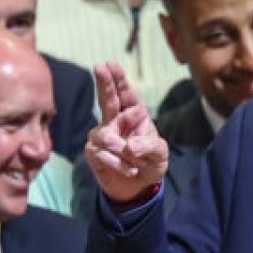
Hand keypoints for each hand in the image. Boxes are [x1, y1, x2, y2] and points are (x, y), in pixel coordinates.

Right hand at [85, 64, 168, 205]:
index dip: (118, 79)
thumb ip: (149, 147)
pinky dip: (120, 165)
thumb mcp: (159, 154)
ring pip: (108, 137)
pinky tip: (128, 169)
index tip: (110, 65)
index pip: (125, 93)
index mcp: (134, 114)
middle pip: (107, 99)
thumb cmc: (150, 162)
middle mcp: (115, 120)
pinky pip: (103, 155)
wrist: (137, 187)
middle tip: (100, 67)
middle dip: (105, 83)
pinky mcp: (92, 151)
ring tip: (136, 163)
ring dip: (126, 153)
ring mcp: (101, 134)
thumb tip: (128, 148)